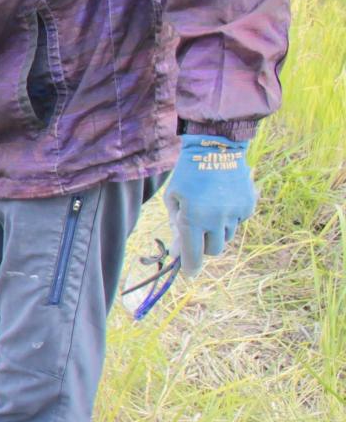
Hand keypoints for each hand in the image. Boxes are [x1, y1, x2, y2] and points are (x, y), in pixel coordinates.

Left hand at [165, 134, 255, 274]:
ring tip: (209, 208)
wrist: (215, 148)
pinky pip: (238, 221)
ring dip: (217, 230)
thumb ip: (176, 227)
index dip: (190, 267)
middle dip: (204, 245)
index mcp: (193, 218)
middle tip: (198, 232)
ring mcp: (235, 212)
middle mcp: (217, 219)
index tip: (188, 273)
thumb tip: (178, 253)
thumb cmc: (187, 175)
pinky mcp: (248, 205)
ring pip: (227, 236)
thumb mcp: (174, 199)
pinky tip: (222, 199)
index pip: (193, 254)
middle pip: (214, 249)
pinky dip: (230, 217)